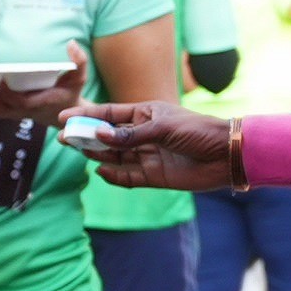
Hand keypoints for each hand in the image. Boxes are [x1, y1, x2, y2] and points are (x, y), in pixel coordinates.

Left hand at [0, 41, 88, 130]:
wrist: (64, 114)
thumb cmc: (70, 93)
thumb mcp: (79, 77)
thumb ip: (79, 61)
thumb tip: (71, 44)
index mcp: (40, 103)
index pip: (21, 102)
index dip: (9, 94)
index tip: (0, 80)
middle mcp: (24, 111)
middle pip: (0, 107)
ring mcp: (15, 113)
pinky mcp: (9, 111)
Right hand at [62, 100, 242, 189]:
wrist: (227, 155)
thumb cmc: (198, 131)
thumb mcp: (163, 127)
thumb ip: (130, 134)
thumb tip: (99, 136)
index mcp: (144, 114)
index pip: (109, 113)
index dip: (87, 115)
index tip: (64, 116)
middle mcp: (142, 135)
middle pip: (107, 136)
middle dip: (85, 137)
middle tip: (64, 138)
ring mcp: (146, 156)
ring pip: (114, 156)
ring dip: (96, 154)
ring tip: (78, 152)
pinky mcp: (153, 176)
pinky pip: (127, 177)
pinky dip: (114, 176)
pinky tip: (101, 171)